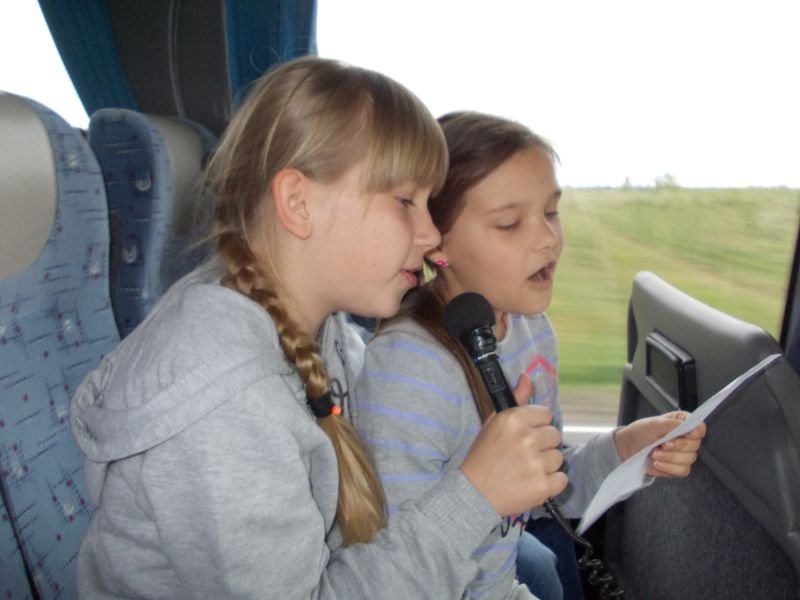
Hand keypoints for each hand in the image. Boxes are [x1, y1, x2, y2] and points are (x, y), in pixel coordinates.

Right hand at [460, 373, 566, 516]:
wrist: (473, 493)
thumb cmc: (483, 456)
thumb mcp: (494, 422)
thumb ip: (516, 399)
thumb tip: (527, 376)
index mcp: (514, 419)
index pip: (545, 414)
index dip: (536, 426)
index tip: (525, 435)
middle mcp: (527, 439)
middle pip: (555, 435)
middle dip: (542, 445)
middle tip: (524, 455)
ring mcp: (535, 464)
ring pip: (559, 458)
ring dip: (546, 465)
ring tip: (526, 470)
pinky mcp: (542, 486)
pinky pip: (562, 479)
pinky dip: (550, 483)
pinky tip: (533, 482)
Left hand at [614, 411, 706, 477]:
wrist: (627, 449)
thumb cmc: (640, 433)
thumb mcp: (654, 425)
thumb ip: (673, 424)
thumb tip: (693, 426)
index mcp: (682, 423)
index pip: (699, 427)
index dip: (697, 431)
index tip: (689, 434)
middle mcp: (686, 438)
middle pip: (695, 445)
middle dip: (676, 447)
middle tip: (661, 445)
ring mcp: (683, 454)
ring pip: (689, 459)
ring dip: (669, 458)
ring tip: (654, 453)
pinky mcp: (678, 467)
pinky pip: (682, 471)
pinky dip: (668, 468)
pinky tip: (657, 463)